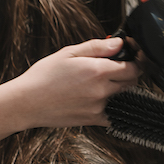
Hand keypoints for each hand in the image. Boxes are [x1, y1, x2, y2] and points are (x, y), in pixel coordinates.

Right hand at [13, 38, 140, 127]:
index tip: (130, 56)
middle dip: (127, 72)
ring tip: (95, 81)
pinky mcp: (94, 120)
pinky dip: (109, 104)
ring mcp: (100, 107)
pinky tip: (94, 97)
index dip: (135, 59)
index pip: (133, 67)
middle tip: (112, 66)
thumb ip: (97, 47)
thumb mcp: (68, 53)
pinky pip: (112, 112)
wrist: (27, 102)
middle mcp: (102, 90)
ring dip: (117, 87)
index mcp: (98, 70)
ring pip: (121, 96)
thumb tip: (119, 43)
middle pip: (131, 82)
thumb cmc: (43, 76)